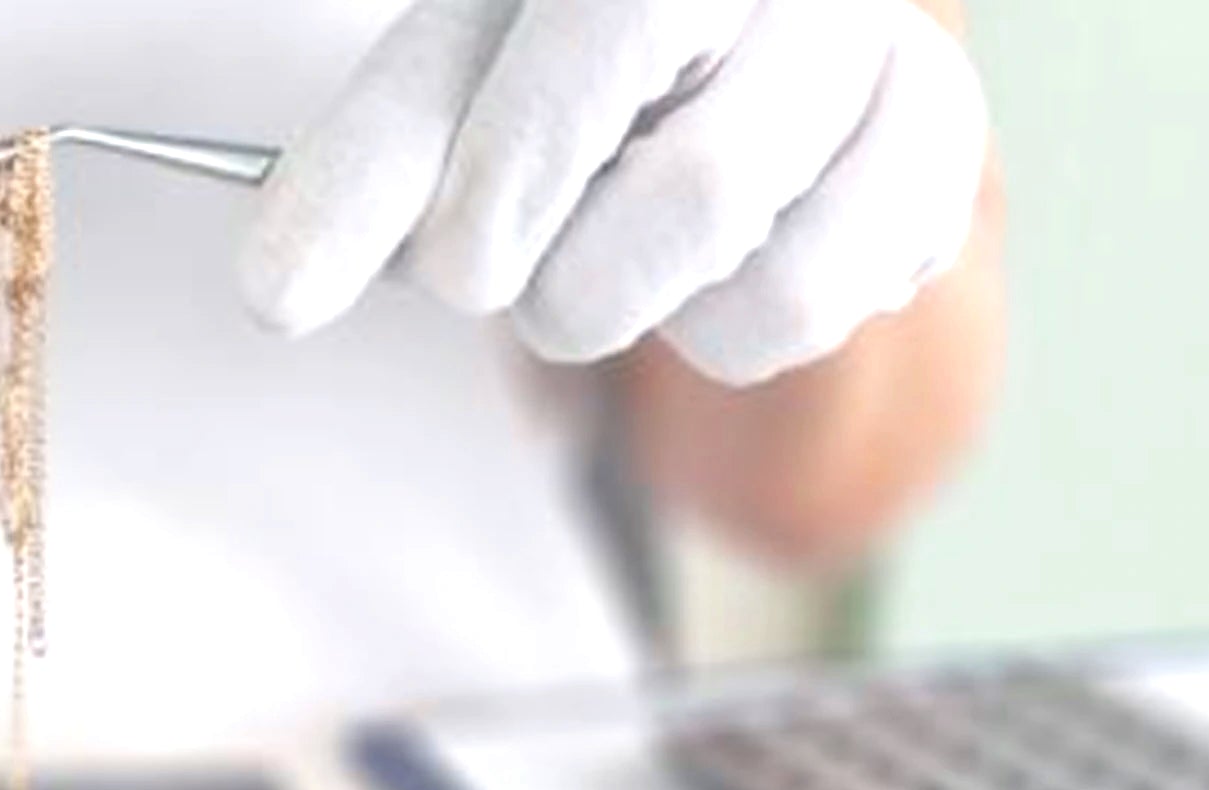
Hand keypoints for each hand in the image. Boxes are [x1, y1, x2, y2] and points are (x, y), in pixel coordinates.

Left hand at [242, 0, 989, 386]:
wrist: (736, 58)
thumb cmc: (568, 64)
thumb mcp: (454, 84)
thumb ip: (370, 176)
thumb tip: (276, 295)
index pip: (532, 49)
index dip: (431, 183)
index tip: (344, 287)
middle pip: (669, 184)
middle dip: (554, 283)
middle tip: (522, 276)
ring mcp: (873, 40)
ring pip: (737, 244)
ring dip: (635, 309)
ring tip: (619, 256)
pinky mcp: (932, 141)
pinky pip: (808, 301)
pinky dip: (728, 329)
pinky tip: (712, 268)